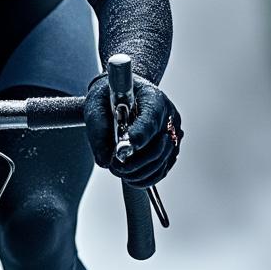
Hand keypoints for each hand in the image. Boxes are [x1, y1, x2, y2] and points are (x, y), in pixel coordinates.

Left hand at [83, 73, 182, 188]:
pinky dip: (146, 177)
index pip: (150, 119)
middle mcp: (168, 115)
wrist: (121, 92)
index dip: (140, 135)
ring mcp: (173, 132)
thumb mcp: (96, 104)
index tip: (127, 147)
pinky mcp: (172, 147)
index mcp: (152, 97)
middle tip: (114, 166)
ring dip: (139, 171)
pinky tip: (131, 177)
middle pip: (159, 145)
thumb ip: (98, 131)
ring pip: (161, 161)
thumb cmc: (109, 95)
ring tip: (119, 170)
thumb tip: (105, 160)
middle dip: (135, 160)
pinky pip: (163, 169)